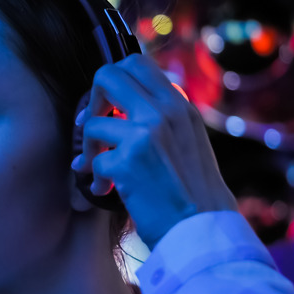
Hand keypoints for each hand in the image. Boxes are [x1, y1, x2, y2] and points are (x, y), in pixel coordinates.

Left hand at [72, 54, 237, 249]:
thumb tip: (122, 106)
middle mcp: (164, 111)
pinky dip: (96, 179)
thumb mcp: (188, 141)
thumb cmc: (192, 192)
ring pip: (93, 123)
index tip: (107, 107)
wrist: (203, 229)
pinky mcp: (127, 161)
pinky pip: (93, 161)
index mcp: (179, 105)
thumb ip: (162, 118)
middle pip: (107, 75)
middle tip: (92, 127)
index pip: (136, 63)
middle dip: (91, 101)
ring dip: (90, 149)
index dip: (112, 81)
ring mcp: (145, 134)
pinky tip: (106, 190)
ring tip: (99, 171)